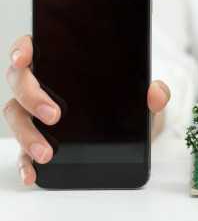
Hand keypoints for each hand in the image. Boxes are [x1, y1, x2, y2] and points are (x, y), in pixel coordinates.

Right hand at [3, 35, 170, 185]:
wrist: (134, 131)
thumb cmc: (130, 103)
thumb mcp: (144, 96)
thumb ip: (155, 91)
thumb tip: (156, 92)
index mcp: (62, 65)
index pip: (33, 48)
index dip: (23, 49)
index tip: (24, 58)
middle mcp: (42, 86)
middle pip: (19, 83)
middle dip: (32, 98)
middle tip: (54, 115)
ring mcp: (36, 113)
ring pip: (17, 117)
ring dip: (27, 135)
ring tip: (47, 153)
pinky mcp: (39, 140)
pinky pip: (23, 150)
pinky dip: (24, 162)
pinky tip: (33, 172)